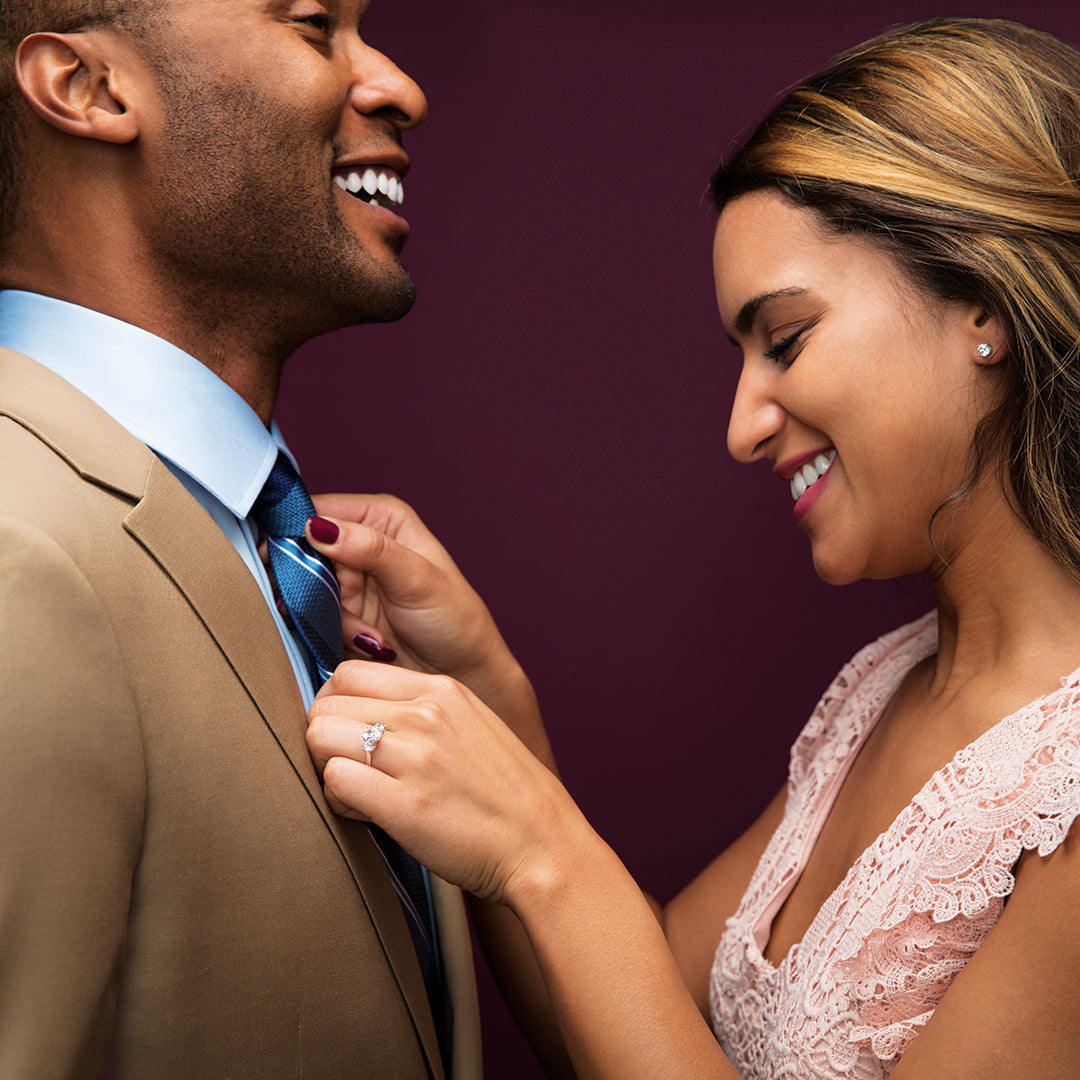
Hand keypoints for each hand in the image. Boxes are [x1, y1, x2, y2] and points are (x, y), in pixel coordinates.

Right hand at [306, 493, 538, 730]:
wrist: (461, 673)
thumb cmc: (455, 619)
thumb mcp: (417, 579)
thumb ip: (370, 549)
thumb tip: (320, 527)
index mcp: (380, 518)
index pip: (318, 509)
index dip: (292, 530)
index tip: (280, 558)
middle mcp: (359, 543)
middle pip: (300, 551)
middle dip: (310, 583)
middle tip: (321, 605)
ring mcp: (348, 581)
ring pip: (303, 589)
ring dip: (328, 616)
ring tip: (370, 634)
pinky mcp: (340, 614)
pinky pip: (312, 619)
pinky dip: (334, 634)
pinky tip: (369, 644)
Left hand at [307, 661, 574, 904]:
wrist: (544, 845)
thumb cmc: (505, 794)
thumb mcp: (470, 724)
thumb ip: (420, 709)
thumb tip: (361, 711)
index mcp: (441, 689)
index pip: (346, 674)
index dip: (337, 708)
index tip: (352, 737)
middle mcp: (425, 713)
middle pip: (324, 704)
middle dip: (326, 740)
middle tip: (353, 770)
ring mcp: (415, 756)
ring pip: (319, 737)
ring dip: (328, 769)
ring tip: (361, 793)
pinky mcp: (405, 804)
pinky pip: (334, 781)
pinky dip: (338, 801)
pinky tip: (368, 814)